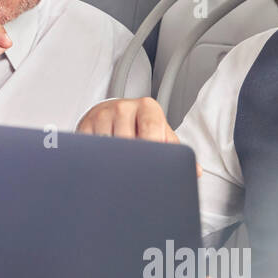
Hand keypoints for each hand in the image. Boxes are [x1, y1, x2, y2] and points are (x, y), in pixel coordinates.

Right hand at [76, 96, 200, 175]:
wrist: (109, 112)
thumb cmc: (139, 125)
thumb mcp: (160, 132)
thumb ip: (175, 149)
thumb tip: (193, 170)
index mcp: (147, 107)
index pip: (151, 128)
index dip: (153, 147)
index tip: (153, 164)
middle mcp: (123, 107)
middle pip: (128, 140)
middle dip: (133, 159)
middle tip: (135, 170)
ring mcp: (101, 114)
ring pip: (108, 146)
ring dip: (114, 161)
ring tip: (120, 165)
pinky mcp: (83, 125)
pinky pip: (91, 148)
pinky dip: (97, 159)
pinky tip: (104, 161)